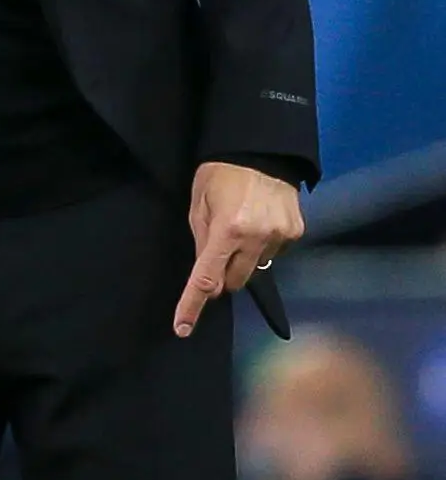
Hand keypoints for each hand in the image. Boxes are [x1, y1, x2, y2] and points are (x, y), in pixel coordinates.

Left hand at [177, 160, 304, 337]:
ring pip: (257, 269)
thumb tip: (205, 277)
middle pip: (235, 282)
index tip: (182, 328)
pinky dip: (264, 247)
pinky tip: (260, 223)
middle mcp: (257, 238)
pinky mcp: (297, 233)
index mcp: (227, 230)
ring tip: (241, 227)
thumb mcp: (198, 204)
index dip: (193, 304)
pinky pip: (275, 254)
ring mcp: (281, 237)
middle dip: (222, 276)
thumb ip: (201, 241)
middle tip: (217, 253)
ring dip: (245, 260)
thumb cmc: (219, 174)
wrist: (261, 151)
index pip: (206, 278)